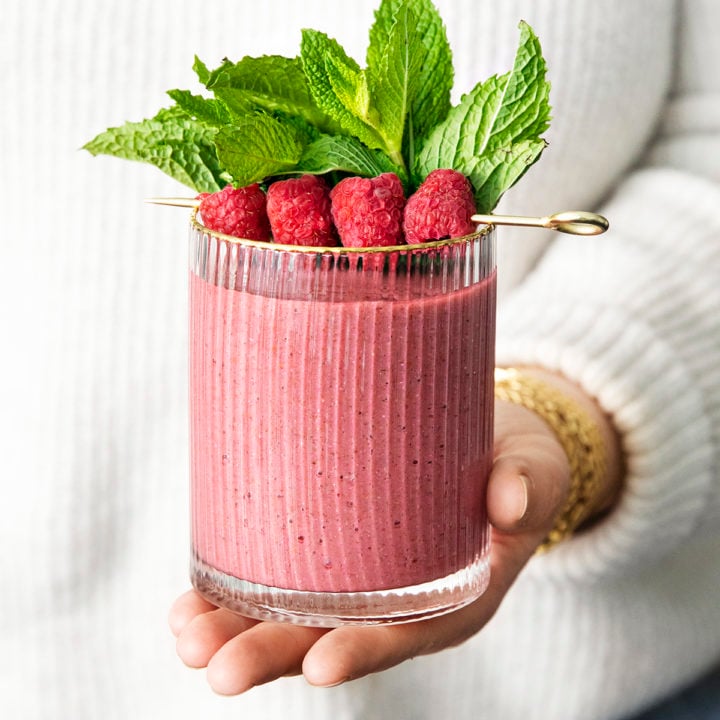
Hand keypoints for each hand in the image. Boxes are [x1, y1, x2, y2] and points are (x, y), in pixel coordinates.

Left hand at [169, 372, 620, 694]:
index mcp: (454, 597)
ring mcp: (363, 580)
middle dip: (270, 655)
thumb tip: (512, 499)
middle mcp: (400, 601)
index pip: (406, 635)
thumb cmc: (514, 465)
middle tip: (212, 665)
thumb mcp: (534, 470)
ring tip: (183, 632)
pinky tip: (191, 595)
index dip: (364, 651)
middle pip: (332, 639)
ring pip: (295, 618)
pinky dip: (234, 591)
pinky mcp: (338, 549)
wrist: (491, 448)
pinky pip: (283, 580)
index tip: (319, 665)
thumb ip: (528, 483)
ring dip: (235, 629)